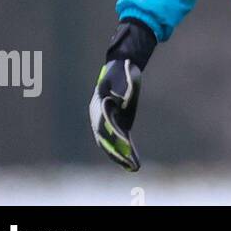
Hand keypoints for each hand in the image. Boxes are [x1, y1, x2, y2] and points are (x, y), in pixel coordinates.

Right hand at [89, 19, 155, 171]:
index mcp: (101, 105)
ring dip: (117, 157)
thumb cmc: (122, 80)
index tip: (125, 139)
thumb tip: (130, 63)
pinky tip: (131, 167)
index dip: (114, 129)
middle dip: (115, 148)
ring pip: (106, 145)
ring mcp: (101, 126)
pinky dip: (119, 157)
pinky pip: (111, 146)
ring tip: (132, 167)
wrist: (110, 82)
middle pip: (105, 137)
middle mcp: (98, 118)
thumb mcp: (128, 78)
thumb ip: (130, 76)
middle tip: (128, 158)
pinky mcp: (109, 131)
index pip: (106, 120)